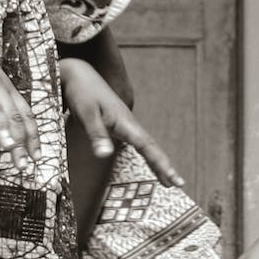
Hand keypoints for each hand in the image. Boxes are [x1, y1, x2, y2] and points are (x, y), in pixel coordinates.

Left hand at [58, 58, 184, 186]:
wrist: (79, 74)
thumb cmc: (82, 92)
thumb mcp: (86, 114)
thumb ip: (97, 134)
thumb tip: (105, 155)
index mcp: (125, 122)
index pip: (148, 147)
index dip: (161, 164)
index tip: (174, 178)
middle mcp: (129, 124)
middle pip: (152, 148)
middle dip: (165, 166)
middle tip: (179, 184)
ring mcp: (125, 124)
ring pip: (146, 146)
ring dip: (157, 162)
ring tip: (168, 179)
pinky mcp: (119, 124)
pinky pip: (138, 143)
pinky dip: (147, 155)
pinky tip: (149, 161)